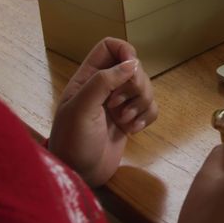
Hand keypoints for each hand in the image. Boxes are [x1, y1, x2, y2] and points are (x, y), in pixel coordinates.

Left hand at [48, 38, 158, 186]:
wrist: (78, 175)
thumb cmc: (73, 142)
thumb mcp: (81, 109)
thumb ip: (103, 82)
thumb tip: (132, 63)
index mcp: (88, 78)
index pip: (110, 47)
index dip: (125, 52)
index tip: (131, 69)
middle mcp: (105, 87)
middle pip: (134, 68)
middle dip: (136, 86)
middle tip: (120, 106)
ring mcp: (119, 104)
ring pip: (146, 88)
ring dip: (141, 104)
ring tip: (124, 122)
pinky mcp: (130, 120)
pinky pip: (150, 108)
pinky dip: (146, 117)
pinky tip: (132, 131)